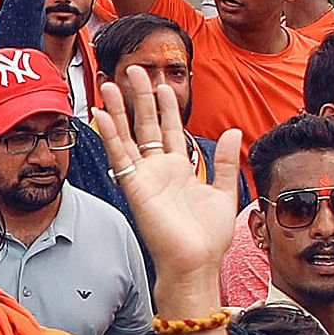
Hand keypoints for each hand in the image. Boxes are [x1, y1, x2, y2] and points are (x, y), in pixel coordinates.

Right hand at [85, 62, 241, 286]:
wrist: (196, 264)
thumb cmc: (207, 239)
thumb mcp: (224, 193)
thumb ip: (224, 162)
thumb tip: (232, 132)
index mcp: (179, 169)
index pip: (170, 129)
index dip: (166, 106)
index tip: (163, 83)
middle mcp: (159, 170)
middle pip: (146, 125)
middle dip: (141, 97)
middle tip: (135, 70)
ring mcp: (145, 177)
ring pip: (128, 135)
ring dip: (120, 109)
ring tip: (112, 82)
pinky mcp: (135, 186)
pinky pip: (119, 155)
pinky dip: (109, 134)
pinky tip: (101, 113)